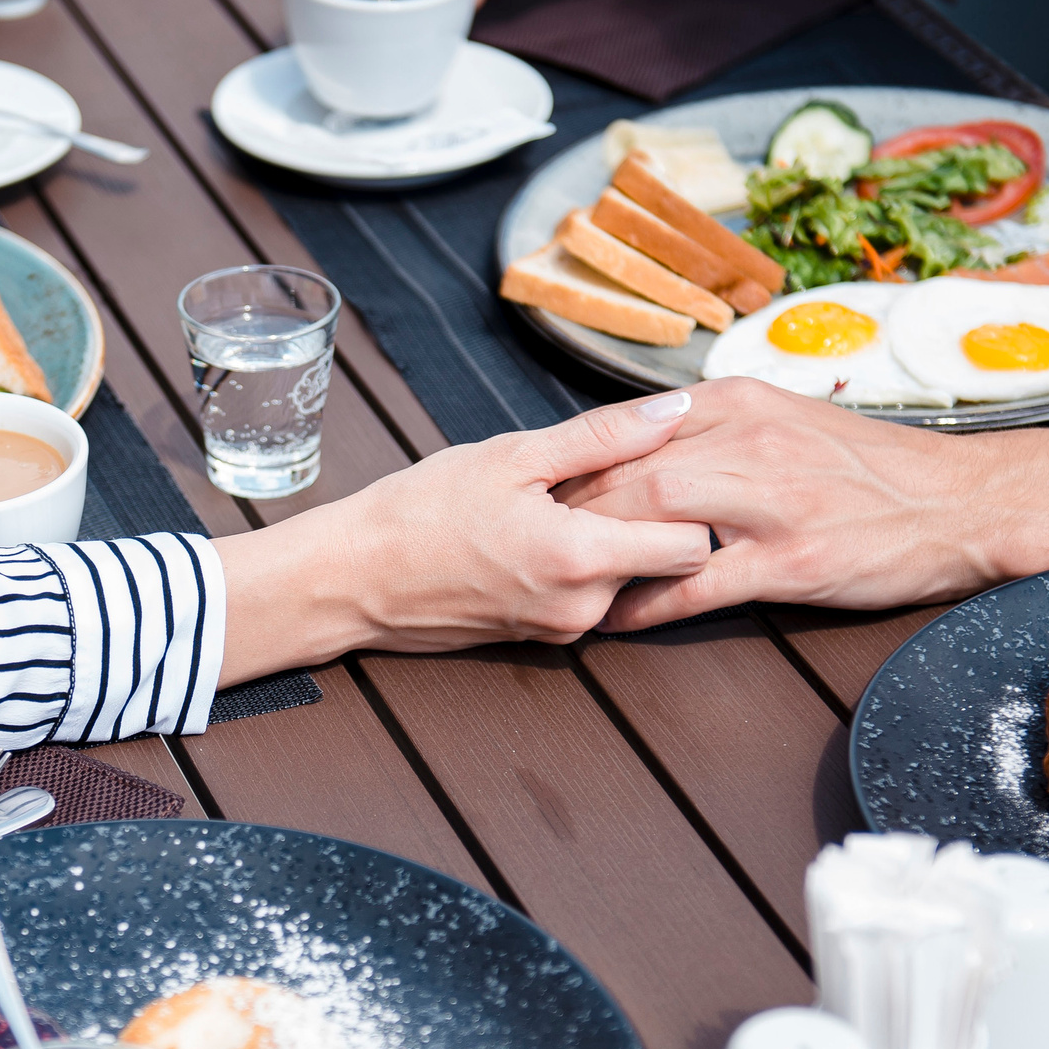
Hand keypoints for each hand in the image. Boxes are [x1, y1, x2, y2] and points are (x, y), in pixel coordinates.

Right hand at [215, 393, 711, 681]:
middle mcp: (583, 609)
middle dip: (645, 518)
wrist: (354, 579)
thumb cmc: (422, 511)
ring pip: (625, 578)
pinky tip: (535, 532)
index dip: (689, 503)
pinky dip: (578, 563)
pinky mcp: (542, 640)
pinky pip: (588, 596)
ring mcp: (563, 631)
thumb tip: (674, 408)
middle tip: (596, 477)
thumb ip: (604, 436)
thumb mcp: (513, 456)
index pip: (694, 546)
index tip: (665, 469)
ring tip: (556, 503)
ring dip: (609, 540)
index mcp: (583, 559)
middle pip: (663, 562)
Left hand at [555, 377, 1048, 624]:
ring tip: (558, 578)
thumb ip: (725, 423)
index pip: (635, 427)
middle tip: (529, 539)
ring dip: (598, 550)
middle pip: (629, 472)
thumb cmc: (877, 468)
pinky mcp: (791, 561)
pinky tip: (613, 619)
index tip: (539, 487)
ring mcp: (771, 504)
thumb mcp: (795, 418)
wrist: (967, 501)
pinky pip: (696, 586)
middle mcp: (751, 443)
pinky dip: (645, 604)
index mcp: (745, 404)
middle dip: (571, 509)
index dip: (580, 460)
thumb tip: (654, 437)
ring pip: (653, 520)